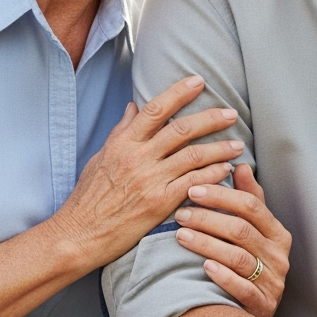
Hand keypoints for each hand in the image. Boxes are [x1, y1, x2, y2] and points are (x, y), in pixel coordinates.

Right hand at [54, 76, 243, 265]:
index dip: (179, 92)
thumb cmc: (87, 198)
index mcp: (123, 143)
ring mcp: (150, 180)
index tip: (198, 81)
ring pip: (193, 156)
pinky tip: (226, 170)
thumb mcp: (100, 157)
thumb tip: (133, 107)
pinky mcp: (159, 204)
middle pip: (181, 129)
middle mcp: (138, 157)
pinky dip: (212, 174)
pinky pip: (193, 183)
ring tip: (238, 144)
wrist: (79, 235)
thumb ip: (120, 132)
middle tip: (231, 113)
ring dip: (220, 148)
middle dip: (210, 118)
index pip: (155, 109)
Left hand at [171, 164, 291, 316]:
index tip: (192, 189)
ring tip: (181, 235)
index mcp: (277, 232)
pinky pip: (243, 288)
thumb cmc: (250, 261)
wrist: (254, 311)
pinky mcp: (262, 304)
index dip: (221, 195)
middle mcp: (278, 255)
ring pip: (238, 257)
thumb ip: (248, 198)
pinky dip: (223, 276)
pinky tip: (204, 266)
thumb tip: (241, 165)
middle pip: (241, 230)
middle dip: (208, 219)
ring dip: (207, 244)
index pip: (251, 206)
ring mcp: (272, 281)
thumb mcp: (253, 229)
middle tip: (180, 213)